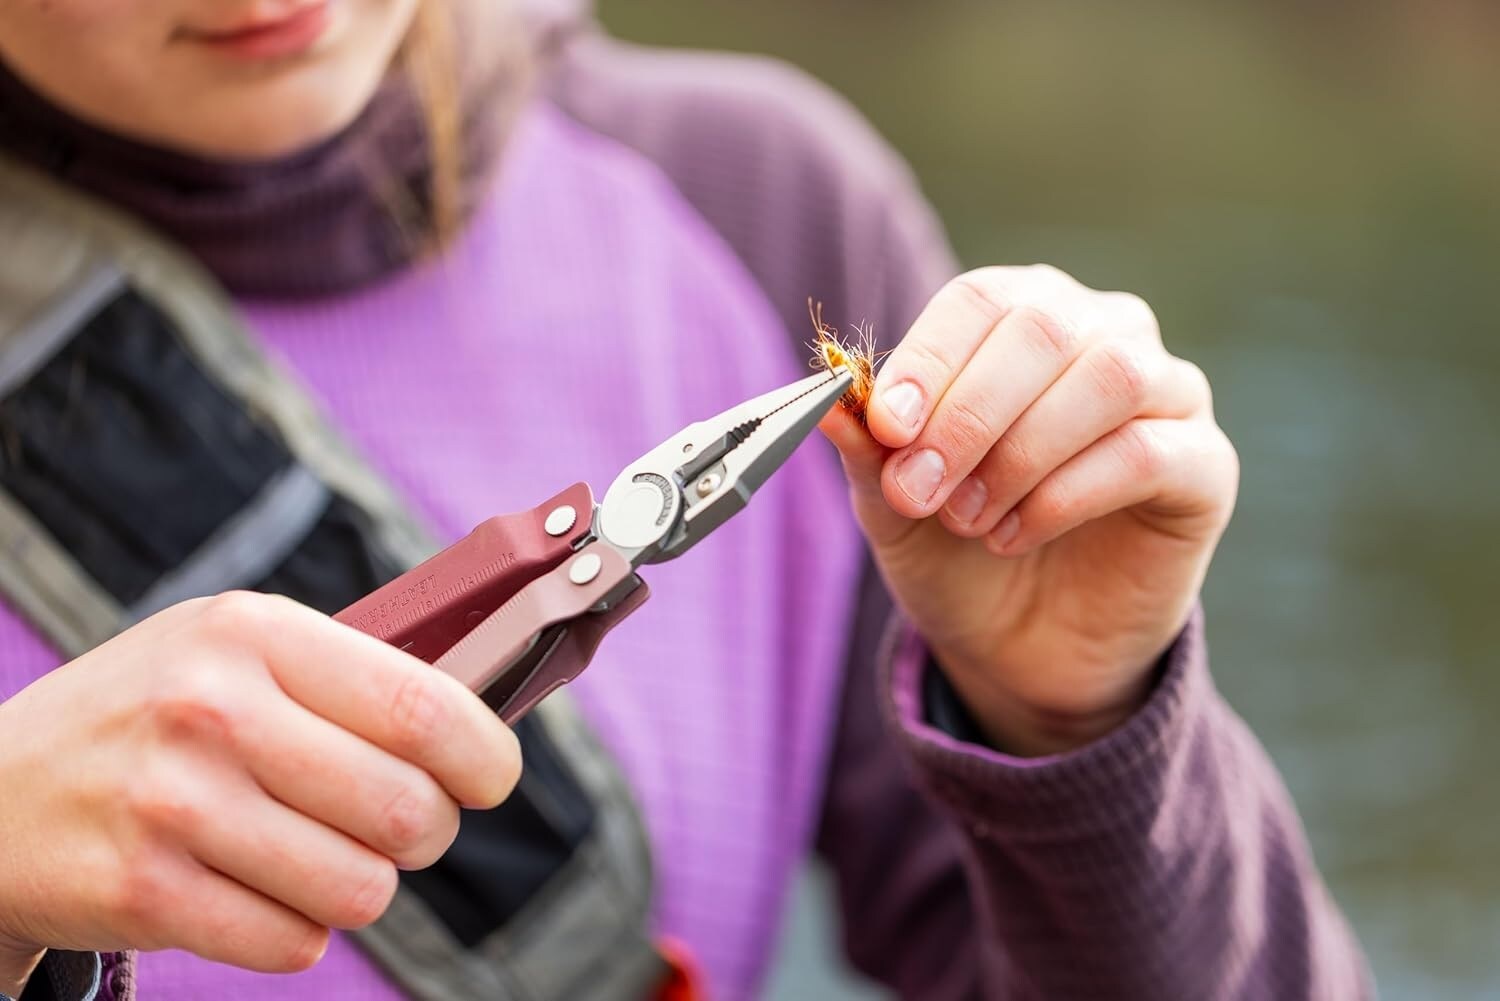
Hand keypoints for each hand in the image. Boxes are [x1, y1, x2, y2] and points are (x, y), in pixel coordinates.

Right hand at [0, 592, 519, 992]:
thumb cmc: (154, 715)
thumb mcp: (235, 651)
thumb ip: (350, 677)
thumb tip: (482, 725)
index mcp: (252, 632)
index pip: (422, 706)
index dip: (484, 756)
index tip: (492, 778)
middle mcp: (212, 709)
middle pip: (406, 809)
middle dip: (427, 832)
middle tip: (401, 826)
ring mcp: (172, 803)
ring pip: (360, 888)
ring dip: (362, 884)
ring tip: (319, 854)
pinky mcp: (143, 892)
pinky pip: (295, 942)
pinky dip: (297, 928)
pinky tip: (257, 888)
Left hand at [821, 266, 1237, 754]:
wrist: (1019, 645)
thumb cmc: (956, 549)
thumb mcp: (894, 504)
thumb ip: (871, 450)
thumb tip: (831, 399)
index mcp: (1022, 317)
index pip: (981, 300)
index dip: (930, 358)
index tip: (888, 428)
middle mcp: (1103, 333)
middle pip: (1043, 329)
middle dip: (968, 414)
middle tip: (918, 491)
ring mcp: (1167, 394)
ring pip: (1106, 378)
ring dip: (1020, 454)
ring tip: (966, 519)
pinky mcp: (1204, 466)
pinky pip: (1146, 452)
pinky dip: (1066, 495)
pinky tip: (1014, 535)